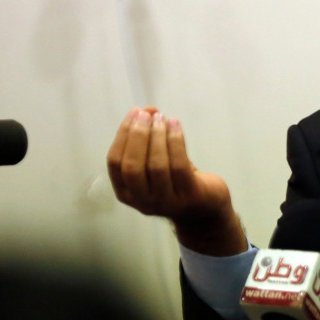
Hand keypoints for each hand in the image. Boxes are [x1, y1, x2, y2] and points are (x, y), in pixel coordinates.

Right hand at [106, 107, 246, 255]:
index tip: (134, 113)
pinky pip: (179, 166)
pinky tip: (176, 124)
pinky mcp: (188, 196)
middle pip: (132, 166)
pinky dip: (176, 141)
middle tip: (146, 114)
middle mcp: (142, 201)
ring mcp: (166, 202)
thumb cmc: (175, 181)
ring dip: (158, 136)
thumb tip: (146, 111)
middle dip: (137, 136)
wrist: (204, 209)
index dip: (122, 135)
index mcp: (126, 192)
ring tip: (162, 117)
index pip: (115, 163)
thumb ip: (146, 141)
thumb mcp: (154, 164)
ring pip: (156, 165)